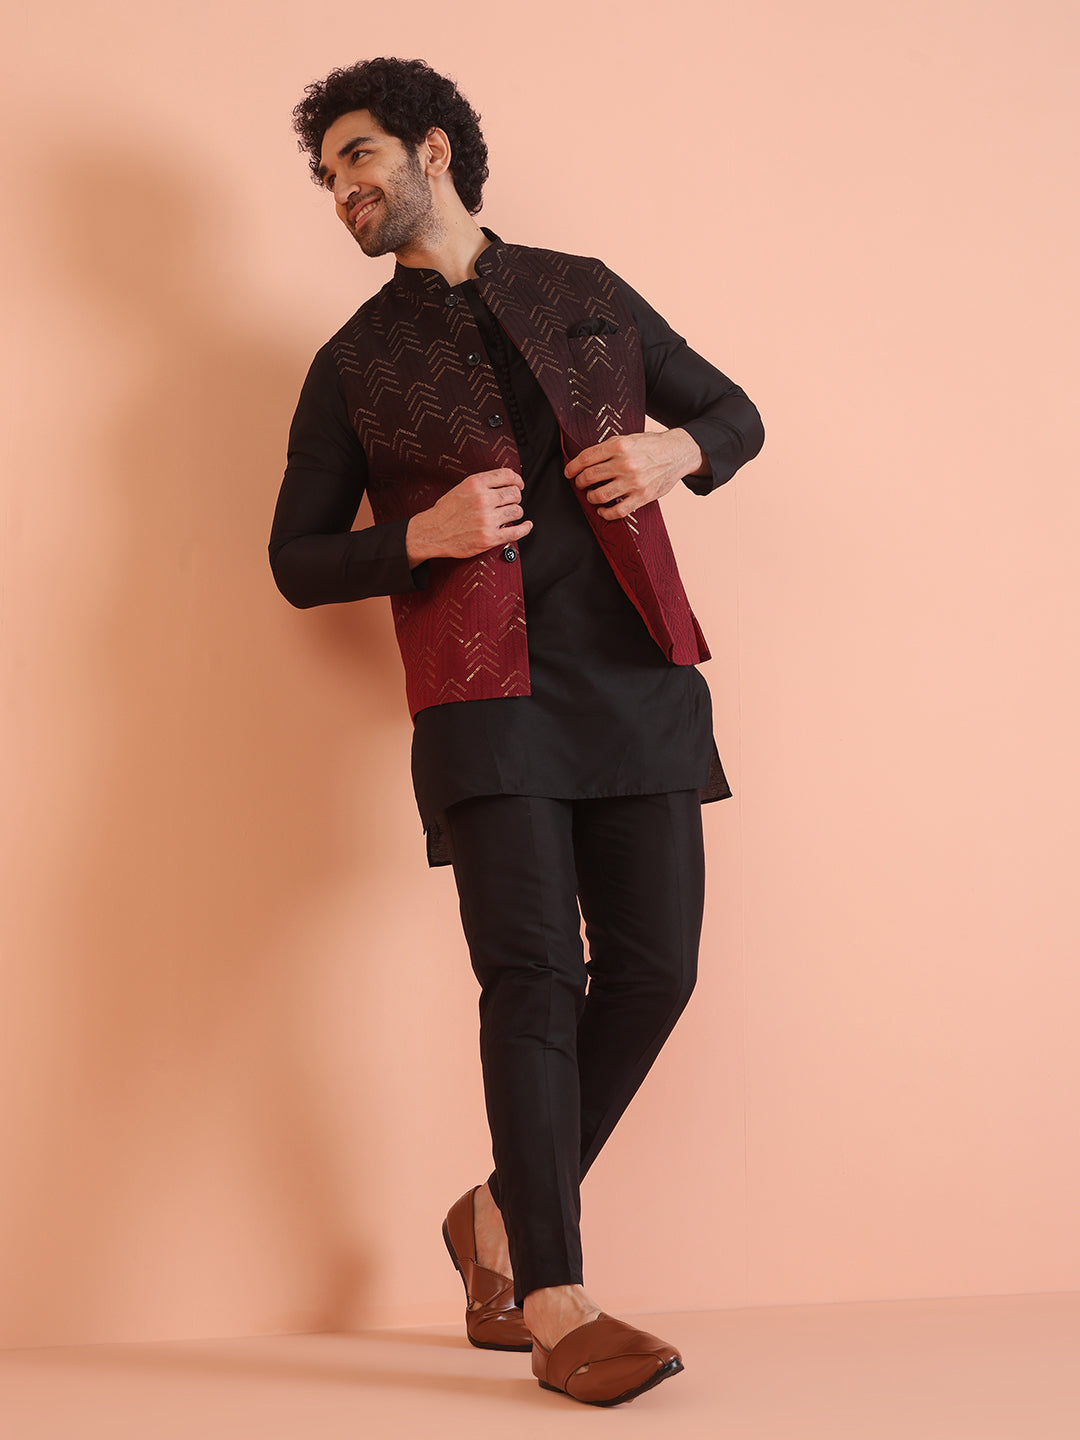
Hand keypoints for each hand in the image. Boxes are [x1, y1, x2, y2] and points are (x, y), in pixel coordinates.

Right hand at [406, 468, 532, 563]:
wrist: (432, 533)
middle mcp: (483, 499)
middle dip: (516, 497)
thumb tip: (505, 482)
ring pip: (517, 511)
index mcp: (476, 483)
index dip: (517, 480)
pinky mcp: (489, 538)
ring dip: (516, 513)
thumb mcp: (461, 488)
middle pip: (515, 493)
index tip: (519, 484)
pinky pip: (516, 532)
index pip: (508, 475)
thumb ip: (482, 484)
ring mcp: (487, 519)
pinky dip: (525, 528)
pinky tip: (526, 525)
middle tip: (512, 501)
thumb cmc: (445, 512)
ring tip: (510, 515)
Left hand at [564, 429, 707, 520]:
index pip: (586, 458)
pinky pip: (617, 511)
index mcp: (619, 445)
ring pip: (599, 495)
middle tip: (580, 484)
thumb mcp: (628, 438)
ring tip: (591, 495)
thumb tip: (585, 461)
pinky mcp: (642, 497)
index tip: (568, 472)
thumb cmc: (651, 445)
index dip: (572, 467)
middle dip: (579, 482)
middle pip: (589, 477)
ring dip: (590, 497)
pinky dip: (605, 513)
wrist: (678, 453)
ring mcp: (634, 481)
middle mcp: (625, 463)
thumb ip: (609, 448)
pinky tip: (602, 510)